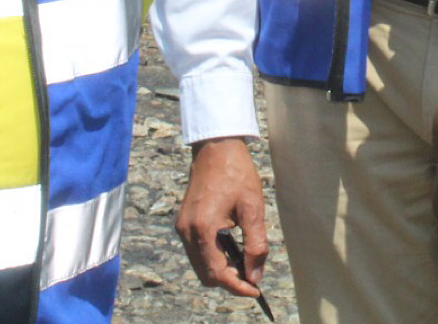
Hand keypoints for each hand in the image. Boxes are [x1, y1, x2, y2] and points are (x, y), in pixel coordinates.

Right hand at [175, 137, 268, 296]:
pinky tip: (232, 248)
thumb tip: (255, 275)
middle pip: (205, 274)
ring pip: (200, 264)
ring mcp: (182, 226)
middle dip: (229, 279)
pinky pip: (197, 251)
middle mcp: (187, 230)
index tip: (255, 290)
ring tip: (245, 260)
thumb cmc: (236, 173)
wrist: (216, 147)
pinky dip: (213, 256)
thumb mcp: (253, 208)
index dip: (237, 286)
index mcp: (203, 228)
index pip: (217, 273)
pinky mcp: (184, 222)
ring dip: (221, 268)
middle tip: (253, 275)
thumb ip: (255, 244)